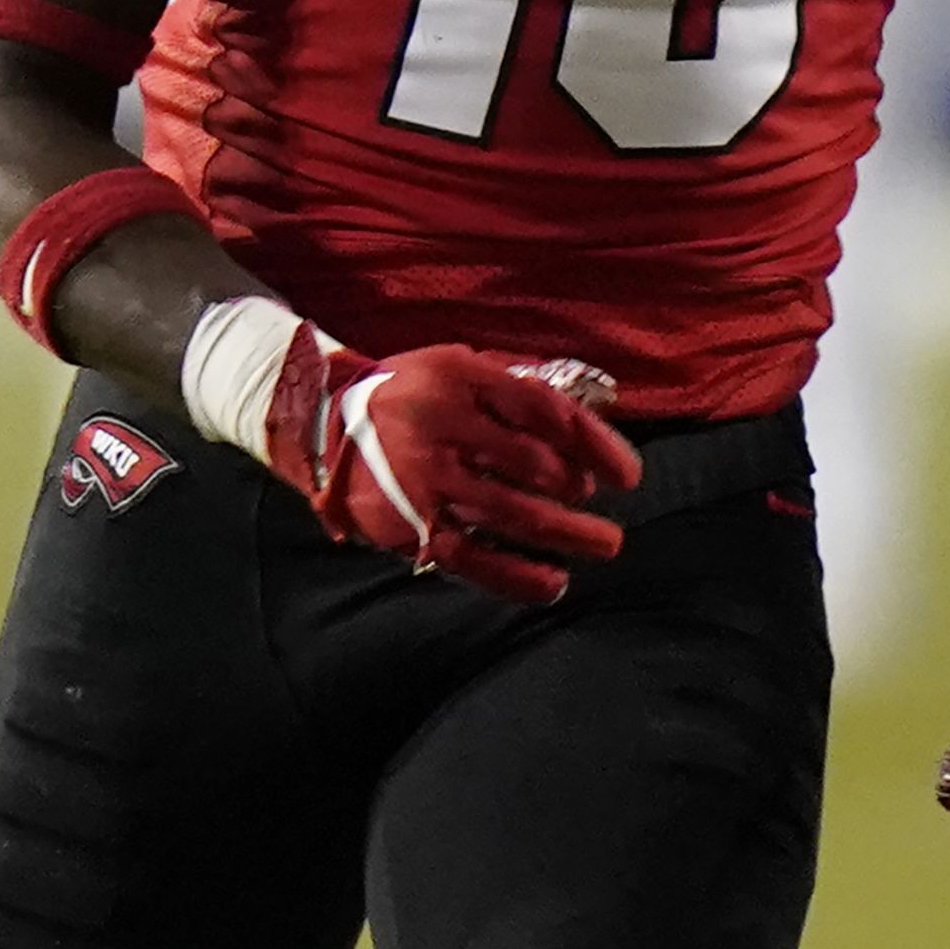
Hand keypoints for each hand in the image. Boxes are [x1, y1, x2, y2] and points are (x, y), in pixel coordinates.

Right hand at [259, 329, 638, 601]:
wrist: (321, 423)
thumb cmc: (409, 392)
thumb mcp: (457, 364)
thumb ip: (518, 384)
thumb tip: (598, 409)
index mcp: (458, 379)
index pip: (545, 410)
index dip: (595, 443)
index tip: (628, 474)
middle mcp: (440, 427)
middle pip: (534, 466)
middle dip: (576, 488)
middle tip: (593, 501)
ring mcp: (424, 480)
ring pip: (513, 514)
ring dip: (569, 535)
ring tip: (606, 544)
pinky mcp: (410, 525)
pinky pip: (473, 558)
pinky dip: (517, 576)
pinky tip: (554, 583)